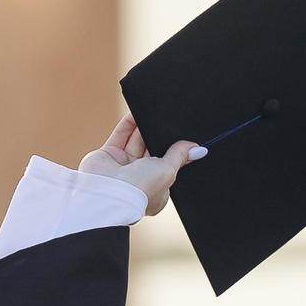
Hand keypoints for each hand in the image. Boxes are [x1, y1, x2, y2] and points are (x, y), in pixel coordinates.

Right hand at [77, 113, 201, 216]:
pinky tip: (136, 112)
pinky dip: (128, 123)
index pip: (167, 166)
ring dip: (143, 127)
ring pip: (136, 140)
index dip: (173, 152)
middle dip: (157, 136)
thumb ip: (180, 156)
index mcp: (156, 190)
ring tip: (153, 113)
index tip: (181, 138)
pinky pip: (121, 135)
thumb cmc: (140, 190)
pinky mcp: (107, 155)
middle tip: (167, 122)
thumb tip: (197, 149)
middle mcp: (138, 179)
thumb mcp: (168, 171)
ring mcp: (122, 167)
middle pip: (151, 150)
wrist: (110, 193)